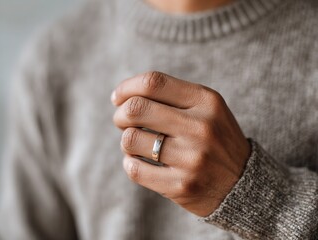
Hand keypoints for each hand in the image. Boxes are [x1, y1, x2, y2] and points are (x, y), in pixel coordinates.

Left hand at [112, 71, 250, 216]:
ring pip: (130, 139)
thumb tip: (123, 96)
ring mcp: (192, 158)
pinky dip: (130, 163)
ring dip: (125, 141)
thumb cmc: (215, 139)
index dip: (127, 87)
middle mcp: (201, 127)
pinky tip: (139, 162)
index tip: (117, 97)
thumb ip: (171, 97)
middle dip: (120, 115)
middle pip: (136, 108)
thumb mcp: (206, 109)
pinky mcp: (182, 186)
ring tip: (135, 144)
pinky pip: (135, 169)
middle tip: (122, 121)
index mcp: (207, 101)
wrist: (244, 183)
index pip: (153, 82)